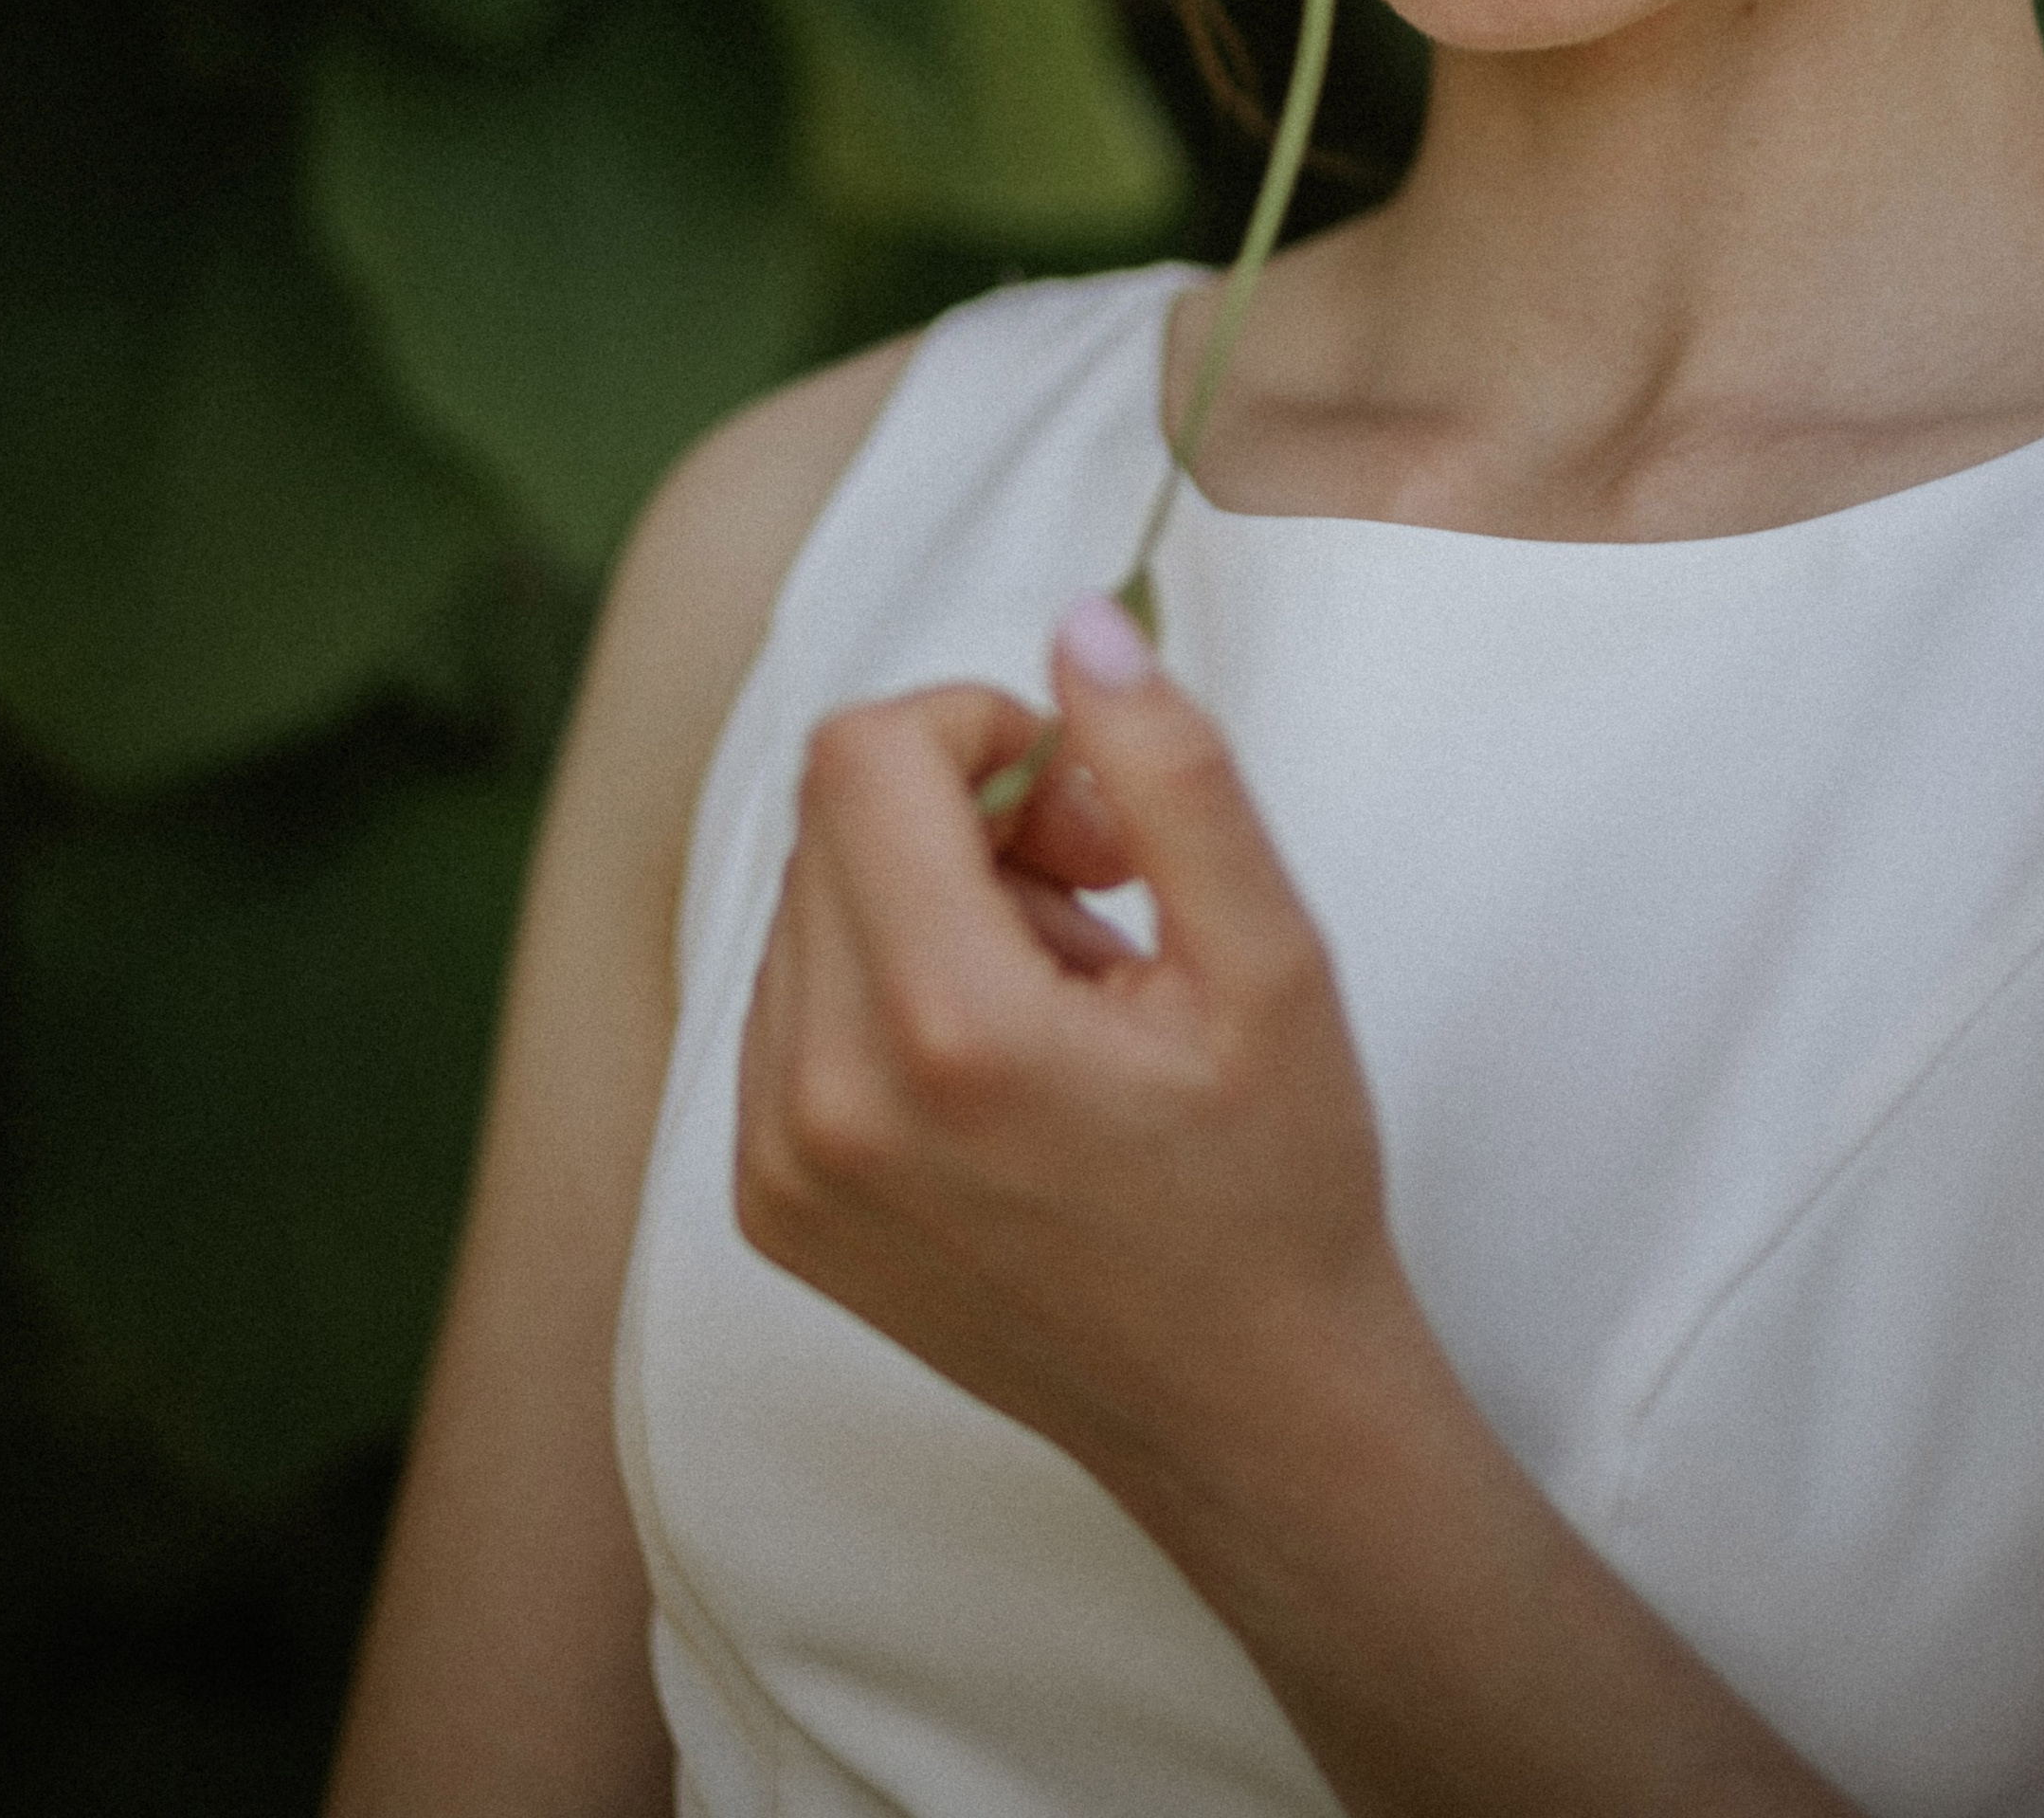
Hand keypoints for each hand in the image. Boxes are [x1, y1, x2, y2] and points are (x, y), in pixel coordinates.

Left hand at [735, 593, 1406, 1501]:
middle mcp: (825, 1098)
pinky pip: (785, 999)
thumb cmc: (1276, 1186)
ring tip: (1058, 998)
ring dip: (923, 899)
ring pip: (805, 898)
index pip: (865, 751)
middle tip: (1099, 900)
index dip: (981, 725)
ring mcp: (778, 1162)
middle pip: (831, 814)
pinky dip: (882, 984)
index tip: (1086, 809)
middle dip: (964, 811)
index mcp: (946, 1029)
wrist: (1245, 1418)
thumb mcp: (1274, 959)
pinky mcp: (767, 1203)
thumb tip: (1076, 625)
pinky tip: (998, 1064)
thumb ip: (1171, 772)